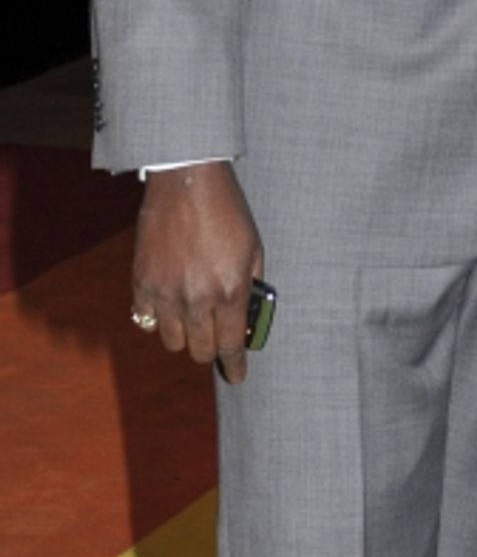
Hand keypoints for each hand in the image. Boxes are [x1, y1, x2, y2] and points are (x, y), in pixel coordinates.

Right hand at [132, 163, 262, 383]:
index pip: (231, 346)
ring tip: (193, 318)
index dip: (235, 366)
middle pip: (201, 351)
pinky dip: (158, 319)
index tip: (238, 376)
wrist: (188, 180)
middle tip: (217, 337)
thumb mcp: (254, 247)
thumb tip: (249, 319)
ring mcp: (166, 292)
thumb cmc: (228, 211)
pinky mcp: (142, 282)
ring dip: (185, 335)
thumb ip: (253, 286)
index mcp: (230, 291)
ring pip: (173, 342)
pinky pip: (147, 321)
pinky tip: (169, 306)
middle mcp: (197, 298)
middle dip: (212, 349)